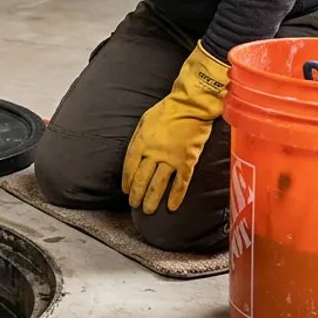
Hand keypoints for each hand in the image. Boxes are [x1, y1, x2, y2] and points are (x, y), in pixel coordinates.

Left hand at [121, 41, 229, 213]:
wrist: (191, 106)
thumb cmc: (166, 110)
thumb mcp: (144, 121)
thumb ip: (138, 139)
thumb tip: (134, 156)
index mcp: (141, 142)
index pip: (129, 167)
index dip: (127, 180)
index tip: (126, 190)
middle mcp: (154, 153)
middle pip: (142, 179)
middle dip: (137, 194)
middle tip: (134, 205)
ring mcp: (171, 159)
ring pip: (159, 184)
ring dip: (152, 199)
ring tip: (148, 211)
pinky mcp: (187, 162)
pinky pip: (181, 183)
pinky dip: (176, 196)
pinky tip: (171, 207)